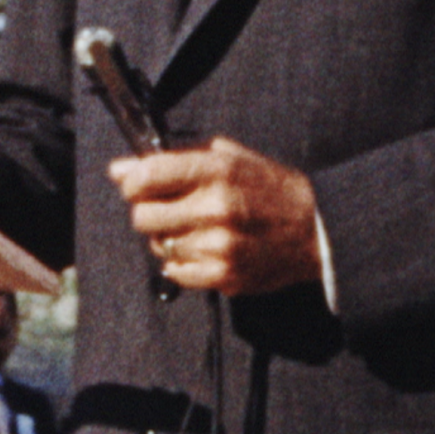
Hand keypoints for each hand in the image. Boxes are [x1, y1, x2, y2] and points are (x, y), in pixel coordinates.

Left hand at [109, 137, 321, 297]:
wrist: (315, 230)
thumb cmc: (269, 188)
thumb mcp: (229, 158)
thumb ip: (174, 160)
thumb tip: (119, 170)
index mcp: (216, 170)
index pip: (146, 176)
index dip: (133, 182)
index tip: (139, 185)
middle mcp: (215, 208)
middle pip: (142, 216)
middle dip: (148, 211)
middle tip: (167, 209)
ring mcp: (219, 246)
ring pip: (158, 246)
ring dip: (168, 238)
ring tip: (196, 229)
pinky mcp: (223, 276)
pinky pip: (174, 272)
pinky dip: (181, 262)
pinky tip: (203, 249)